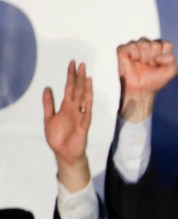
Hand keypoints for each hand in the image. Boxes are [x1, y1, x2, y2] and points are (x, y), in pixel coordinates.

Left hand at [43, 60, 92, 191]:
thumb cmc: (58, 138)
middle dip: (78, 77)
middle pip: (78, 90)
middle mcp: (74, 110)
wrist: (64, 153)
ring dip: (85, 88)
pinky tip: (88, 97)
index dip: (70, 76)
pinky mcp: (83, 126)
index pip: (69, 88)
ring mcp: (80, 117)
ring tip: (87, 76)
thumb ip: (48, 103)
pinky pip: (86, 114)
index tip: (72, 64)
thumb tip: (47, 88)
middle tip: (81, 64)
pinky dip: (87, 105)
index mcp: (66, 107)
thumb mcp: (48, 118)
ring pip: (84, 100)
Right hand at [117, 38, 177, 120]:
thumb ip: (171, 60)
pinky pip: (132, 46)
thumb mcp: (170, 71)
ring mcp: (135, 45)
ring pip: (144, 43)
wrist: (141, 89)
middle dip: (154, 58)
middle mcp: (147, 44)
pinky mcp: (123, 48)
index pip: (166, 44)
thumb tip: (158, 55)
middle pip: (155, 44)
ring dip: (145, 58)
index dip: (164, 56)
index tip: (160, 65)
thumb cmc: (155, 79)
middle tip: (150, 66)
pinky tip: (133, 61)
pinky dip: (135, 56)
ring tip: (142, 64)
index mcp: (159, 47)